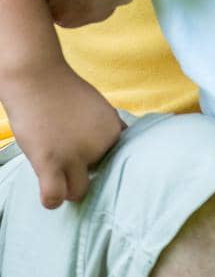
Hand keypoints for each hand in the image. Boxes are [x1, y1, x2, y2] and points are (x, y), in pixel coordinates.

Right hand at [4, 61, 123, 207]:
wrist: (37, 76)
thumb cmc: (62, 90)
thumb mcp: (97, 107)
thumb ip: (106, 128)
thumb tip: (114, 147)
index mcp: (113, 130)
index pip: (116, 162)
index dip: (99, 162)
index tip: (86, 159)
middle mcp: (99, 144)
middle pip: (98, 177)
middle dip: (84, 173)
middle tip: (68, 164)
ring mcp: (75, 155)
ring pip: (79, 192)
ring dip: (68, 189)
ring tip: (58, 178)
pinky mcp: (50, 162)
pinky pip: (54, 197)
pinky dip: (52, 200)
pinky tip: (48, 191)